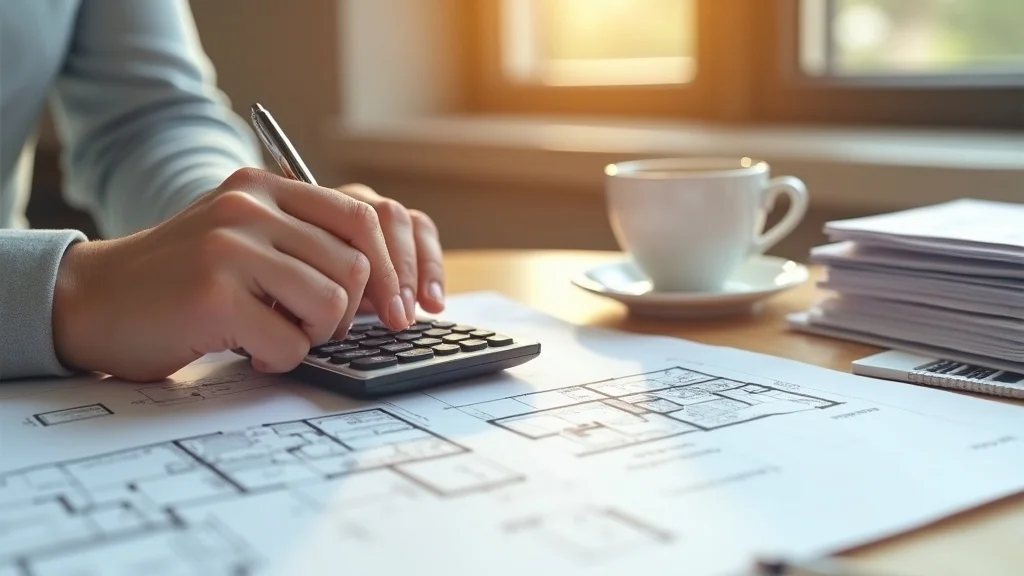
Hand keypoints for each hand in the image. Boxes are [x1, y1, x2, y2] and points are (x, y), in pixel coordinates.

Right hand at [52, 168, 439, 380]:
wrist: (91, 301)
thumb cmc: (178, 280)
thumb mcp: (240, 234)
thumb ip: (302, 237)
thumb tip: (387, 276)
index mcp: (265, 187)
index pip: (365, 216)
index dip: (393, 270)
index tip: (400, 309)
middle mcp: (250, 207)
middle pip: (355, 266)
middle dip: (347, 312)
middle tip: (314, 328)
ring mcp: (230, 248)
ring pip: (331, 303)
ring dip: (314, 335)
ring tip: (276, 335)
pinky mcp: (215, 296)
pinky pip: (292, 342)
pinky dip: (280, 359)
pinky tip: (248, 351)